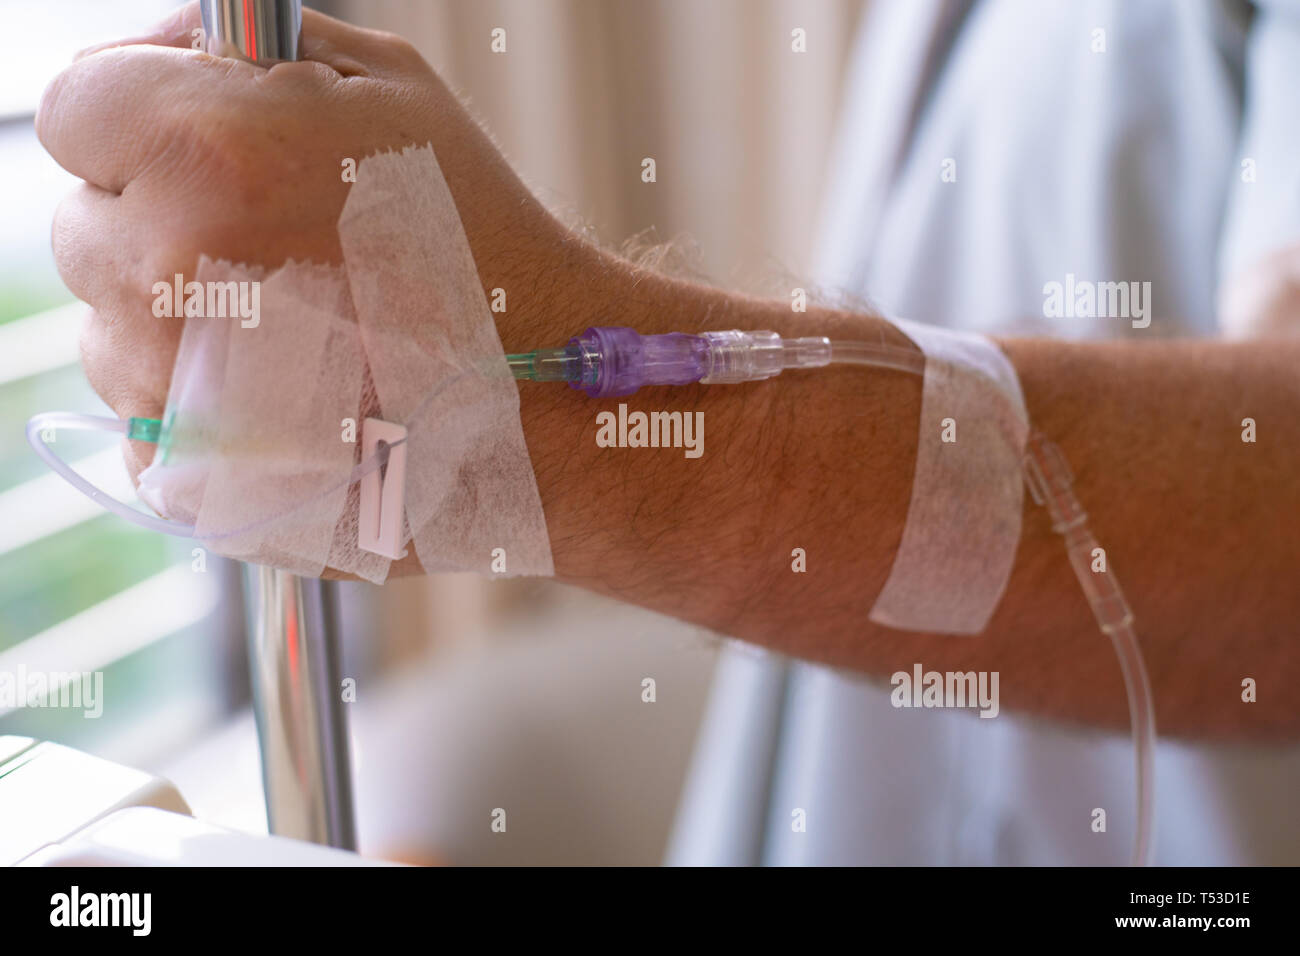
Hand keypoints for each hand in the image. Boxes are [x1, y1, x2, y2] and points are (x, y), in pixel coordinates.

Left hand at [37, 1, 579, 481]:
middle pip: (84, 223)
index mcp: (211, 150)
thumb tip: (161, 57)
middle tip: (275, 248)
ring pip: (109, 328)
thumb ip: (252, 48)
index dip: (138, 123)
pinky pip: (139, 413)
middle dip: (161, 224)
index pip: (75, 107)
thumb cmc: (480, 238)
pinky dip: (195, 403)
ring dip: (175, 320)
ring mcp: (169, 384)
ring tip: (298, 330)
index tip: (200, 151)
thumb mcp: (387, 85)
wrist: (544, 398)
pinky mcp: (185, 471)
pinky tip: (287, 393)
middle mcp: (168, 266)